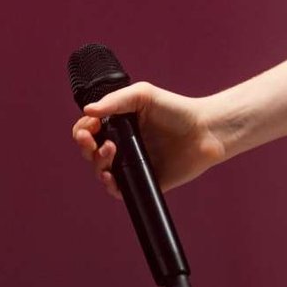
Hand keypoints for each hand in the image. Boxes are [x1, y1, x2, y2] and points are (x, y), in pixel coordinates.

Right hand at [70, 82, 227, 198]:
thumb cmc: (176, 110)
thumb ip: (115, 100)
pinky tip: (111, 176)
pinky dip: (111, 186)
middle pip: (89, 151)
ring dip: (97, 164)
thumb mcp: (143, 96)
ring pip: (101, 171)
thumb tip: (87, 110)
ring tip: (110, 151)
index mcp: (119, 125)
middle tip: (94, 142)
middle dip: (85, 147)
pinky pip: (120, 190)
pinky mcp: (144, 181)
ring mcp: (132, 164)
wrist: (205, 131)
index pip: (89, 130)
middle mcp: (123, 145)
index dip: (82, 130)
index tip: (89, 128)